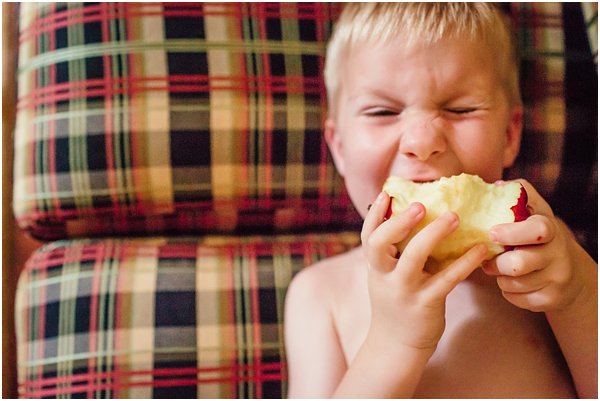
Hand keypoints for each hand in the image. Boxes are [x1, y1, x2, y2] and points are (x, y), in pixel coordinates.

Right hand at [361, 191, 487, 351]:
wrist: (396, 346)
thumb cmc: (395, 302)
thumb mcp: (385, 276)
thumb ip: (393, 252)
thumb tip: (411, 214)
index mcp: (375, 267)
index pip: (368, 235)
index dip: (375, 214)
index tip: (387, 192)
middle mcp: (385, 277)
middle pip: (380, 244)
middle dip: (398, 222)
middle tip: (420, 205)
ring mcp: (404, 291)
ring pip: (414, 258)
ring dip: (433, 234)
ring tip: (454, 217)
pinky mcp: (426, 304)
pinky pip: (447, 280)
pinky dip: (465, 263)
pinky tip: (480, 250)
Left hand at [482, 179, 592, 311]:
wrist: (570, 272)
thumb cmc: (540, 237)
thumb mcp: (535, 212)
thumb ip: (518, 195)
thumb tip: (497, 186)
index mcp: (550, 229)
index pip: (537, 229)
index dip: (511, 232)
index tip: (492, 233)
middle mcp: (558, 254)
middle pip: (518, 264)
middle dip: (496, 263)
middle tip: (489, 259)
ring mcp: (557, 279)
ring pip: (512, 283)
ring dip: (499, 277)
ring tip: (501, 269)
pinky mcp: (551, 299)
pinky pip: (515, 298)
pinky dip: (507, 292)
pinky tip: (513, 283)